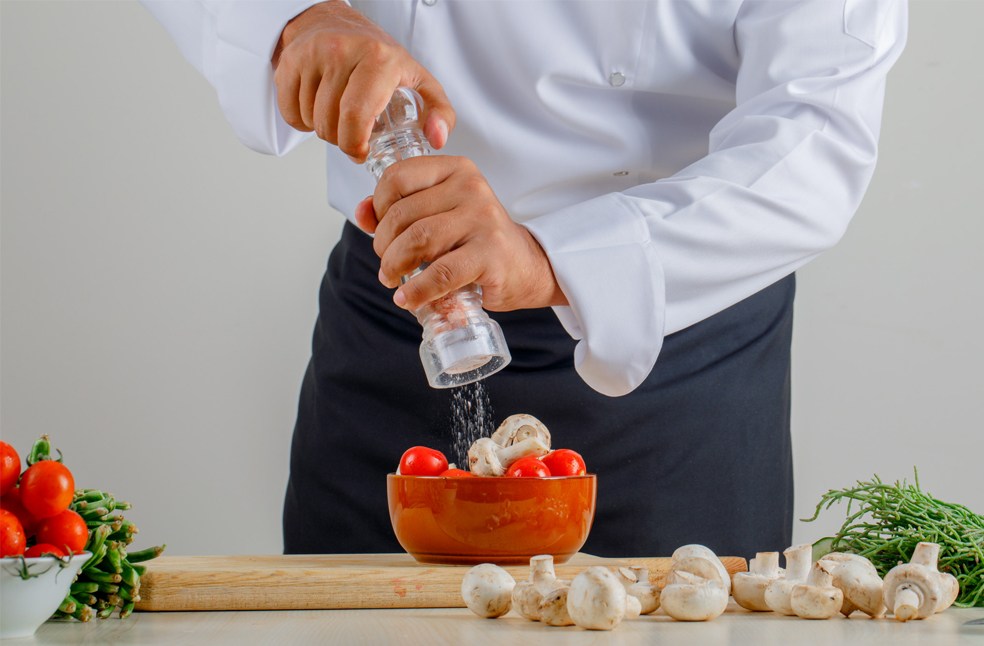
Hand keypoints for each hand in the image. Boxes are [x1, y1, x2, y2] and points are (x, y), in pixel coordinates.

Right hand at [272, 0, 453, 160]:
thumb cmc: (378, 57)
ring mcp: (312, 55)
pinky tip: (317, 108)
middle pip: (331, 124)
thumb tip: (436, 138)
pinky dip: (301, 120)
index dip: (354, 144)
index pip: (356, 116)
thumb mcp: (418, 80)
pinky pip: (289, 112)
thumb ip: (440, 111)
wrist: (335, 23)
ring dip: (322, 129)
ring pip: (310, 120)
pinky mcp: (289, 61)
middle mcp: (341, 52)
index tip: (360, 150)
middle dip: (340, 140)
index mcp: (377, 59)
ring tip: (337, 115)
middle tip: (351, 133)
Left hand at [356, 156, 568, 311]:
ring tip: (392, 279)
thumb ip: (399, 208)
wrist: (524, 266)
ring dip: (394, 265)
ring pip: (418, 240)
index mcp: (456, 170)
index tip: (380, 229)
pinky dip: (417, 290)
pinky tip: (407, 298)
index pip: (397, 177)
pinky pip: (441, 273)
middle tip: (387, 264)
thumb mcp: (438, 215)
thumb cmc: (475, 240)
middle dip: (383, 245)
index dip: (378, 206)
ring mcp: (483, 219)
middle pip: (403, 214)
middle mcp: (471, 188)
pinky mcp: (490, 254)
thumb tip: (361, 212)